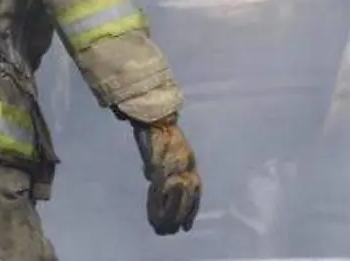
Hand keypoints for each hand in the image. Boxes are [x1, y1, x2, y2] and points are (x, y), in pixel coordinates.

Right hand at [130, 114, 201, 234]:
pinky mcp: (161, 171)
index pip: (195, 194)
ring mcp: (174, 171)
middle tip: (174, 231)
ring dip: (168, 216)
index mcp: (190, 164)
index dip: (191, 211)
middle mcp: (186, 170)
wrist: (157, 119)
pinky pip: (159, 194)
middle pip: (187, 200)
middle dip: (179, 217)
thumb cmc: (162, 132)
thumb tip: (154, 178)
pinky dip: (156, 207)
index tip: (187, 226)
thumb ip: (169, 165)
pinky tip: (154, 218)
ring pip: (174, 201)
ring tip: (164, 229)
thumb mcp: (172, 150)